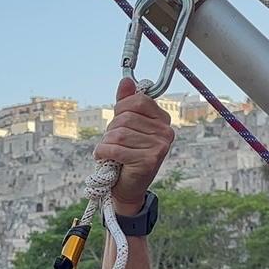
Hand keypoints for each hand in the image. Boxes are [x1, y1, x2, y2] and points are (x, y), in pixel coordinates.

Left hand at [96, 78, 174, 212]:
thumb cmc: (126, 154)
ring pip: (119, 134)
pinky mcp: (148, 161)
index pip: (139, 100)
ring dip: (106, 143)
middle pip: (126, 118)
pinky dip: (103, 152)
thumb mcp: (125, 126)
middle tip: (113, 143)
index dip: (122, 108)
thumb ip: (126, 103)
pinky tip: (104, 158)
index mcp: (162, 120)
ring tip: (110, 152)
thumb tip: (126, 80)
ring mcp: (159, 147)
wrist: (127, 188)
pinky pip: (116, 149)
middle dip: (111, 129)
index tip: (118, 122)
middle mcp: (165, 132)